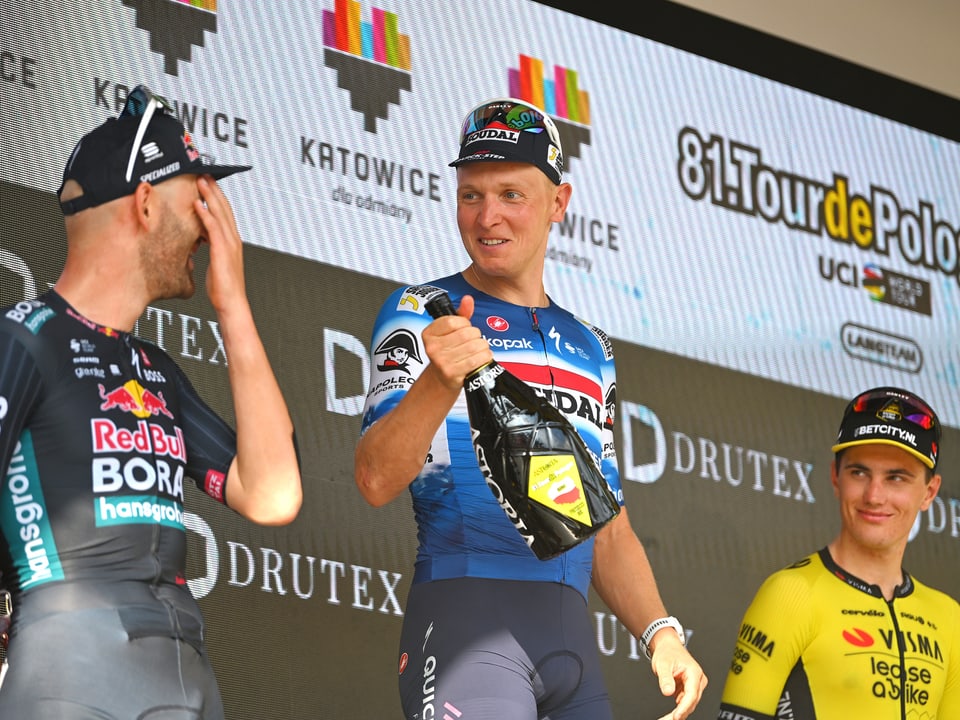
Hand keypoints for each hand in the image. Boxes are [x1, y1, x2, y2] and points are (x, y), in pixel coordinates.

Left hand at [194, 175, 247, 314]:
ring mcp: (230, 244)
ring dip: (210, 196)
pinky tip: (198, 204)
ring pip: (220, 213)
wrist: (232, 303)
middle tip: (205, 174)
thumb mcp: (215, 264)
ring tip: (201, 182)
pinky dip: (206, 214)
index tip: (209, 185)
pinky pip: (213, 227)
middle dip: (214, 190)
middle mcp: (233, 240)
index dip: (218, 198)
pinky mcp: (222, 250)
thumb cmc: (223, 288)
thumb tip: (199, 241)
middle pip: (224, 208)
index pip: (225, 214)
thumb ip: (210, 249)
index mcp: (232, 242)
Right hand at [421, 294, 492, 390]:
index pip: (454, 321)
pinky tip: (482, 357)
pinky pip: (476, 360)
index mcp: (429, 333)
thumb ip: (461, 313)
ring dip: (483, 347)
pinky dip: (484, 357)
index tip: (465, 328)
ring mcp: (441, 361)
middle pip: (467, 333)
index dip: (465, 323)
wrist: (443, 377)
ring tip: (480, 349)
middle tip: (475, 340)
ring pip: (474, 346)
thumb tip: (468, 299)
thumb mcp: (451, 331)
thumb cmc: (448, 351)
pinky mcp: (452, 373)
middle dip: (476, 335)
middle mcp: (432, 347)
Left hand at [650, 638, 707, 719]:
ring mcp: (694, 685)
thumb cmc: (667, 653)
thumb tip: (668, 692)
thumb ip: (665, 678)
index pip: (692, 694)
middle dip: (681, 712)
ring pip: (689, 704)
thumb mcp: (663, 664)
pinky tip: (671, 714)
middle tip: (669, 719)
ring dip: (680, 712)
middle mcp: (698, 680)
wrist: (668, 648)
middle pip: (692, 701)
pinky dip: (679, 709)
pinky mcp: (689, 689)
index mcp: (694, 672)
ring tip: (668, 718)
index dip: (684, 707)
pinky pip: (685, 702)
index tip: (676, 716)